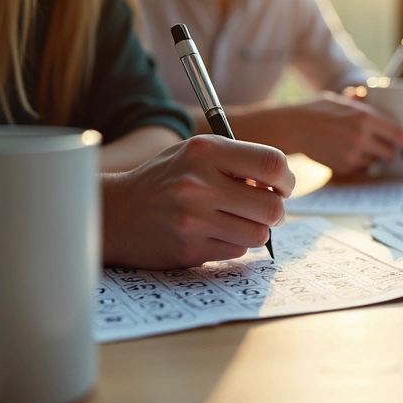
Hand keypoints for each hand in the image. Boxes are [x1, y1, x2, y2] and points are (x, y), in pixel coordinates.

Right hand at [102, 135, 294, 268]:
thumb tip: (282, 183)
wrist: (115, 212)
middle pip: (272, 206)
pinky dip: (234, 244)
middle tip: (265, 210)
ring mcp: (193, 220)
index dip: (287, 179)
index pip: (272, 164)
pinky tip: (213, 233)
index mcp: (205, 151)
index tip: (282, 187)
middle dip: (276, 211)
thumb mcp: (196, 154)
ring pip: (258, 234)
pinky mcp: (189, 249)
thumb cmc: (166, 180)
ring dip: (255, 230)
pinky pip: (237, 251)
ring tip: (235, 221)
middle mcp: (198, 184)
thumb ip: (237, 161)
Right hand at [292, 92, 402, 176]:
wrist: (292, 127)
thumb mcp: (342, 100)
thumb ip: (362, 104)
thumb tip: (376, 102)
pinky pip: (360, 169)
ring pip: (374, 162)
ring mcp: (351, 154)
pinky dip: (358, 163)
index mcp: (364, 118)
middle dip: (389, 150)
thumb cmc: (317, 110)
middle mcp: (361, 138)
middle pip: (389, 152)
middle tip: (384, 145)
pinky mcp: (343, 167)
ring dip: (373, 157)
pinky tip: (347, 152)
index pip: (397, 133)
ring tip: (359, 146)